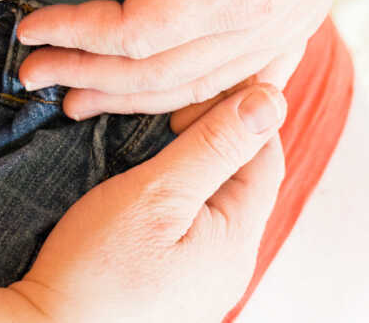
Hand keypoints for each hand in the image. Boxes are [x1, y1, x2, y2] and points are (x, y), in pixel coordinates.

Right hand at [10, 83, 286, 322]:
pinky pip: (192, 221)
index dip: (237, 111)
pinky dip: (177, 187)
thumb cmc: (97, 267)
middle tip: (168, 107)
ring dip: (192, 158)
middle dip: (213, 131)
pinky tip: (148, 176)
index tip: (192, 87)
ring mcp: (203, 278)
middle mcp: (231, 264)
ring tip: (156, 133)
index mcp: (238, 242)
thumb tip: (271, 101)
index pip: (264, 155)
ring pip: (214, 196)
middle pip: (241, 176)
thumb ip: (214, 146)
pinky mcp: (174, 282)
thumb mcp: (157, 194)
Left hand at [15, 0, 335, 118]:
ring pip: (194, 90)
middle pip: (162, 75)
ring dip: (128, 98)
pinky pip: (234, 84)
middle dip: (89, 76)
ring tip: (74, 96)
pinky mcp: (293, 24)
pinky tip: (155, 108)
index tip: (29, 27)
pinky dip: (188, 101)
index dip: (77, 34)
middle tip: (29, 72)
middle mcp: (266, 22)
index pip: (139, 34)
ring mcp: (286, 30)